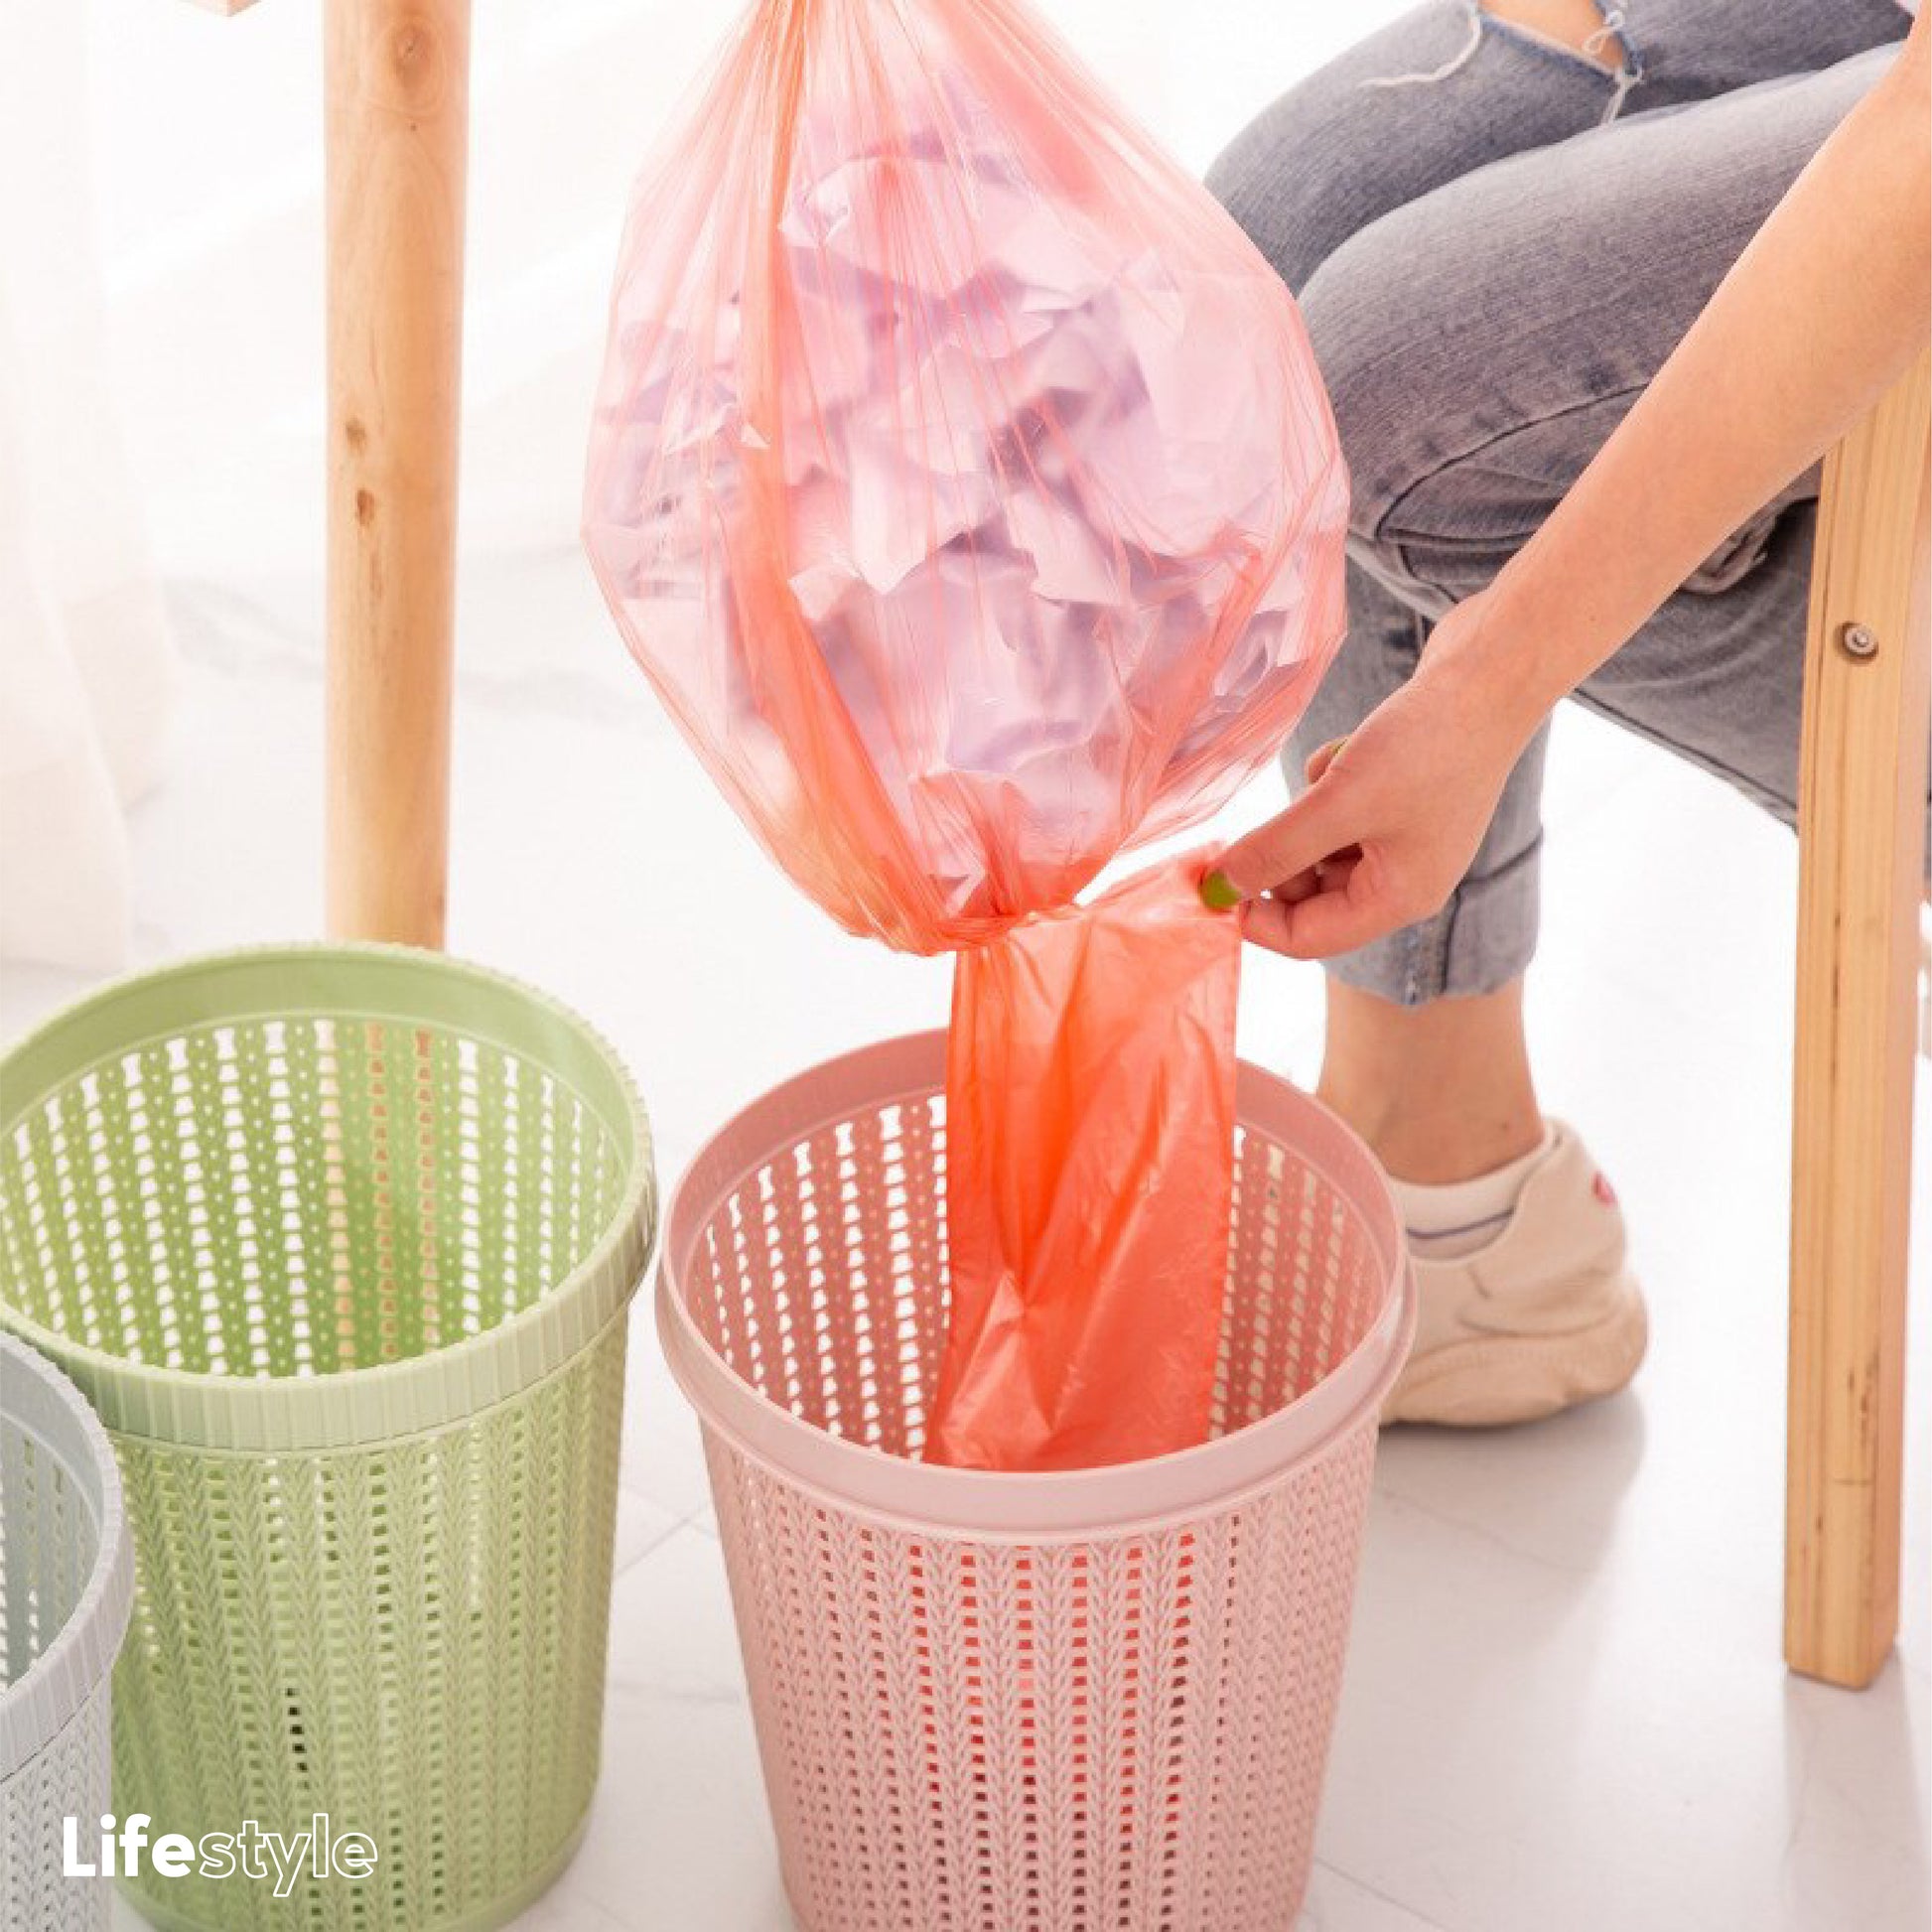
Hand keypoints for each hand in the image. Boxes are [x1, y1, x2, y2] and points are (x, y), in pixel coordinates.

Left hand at [1204, 592, 1544, 959]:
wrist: (1497, 670)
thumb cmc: (1430, 743)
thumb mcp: (1340, 801)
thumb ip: (1277, 848)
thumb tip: (1220, 887)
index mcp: (1400, 899)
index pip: (1307, 939)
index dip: (1252, 917)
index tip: (1208, 879)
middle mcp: (1405, 878)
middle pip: (1310, 896)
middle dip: (1282, 856)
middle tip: (1266, 815)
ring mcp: (1405, 838)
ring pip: (1319, 847)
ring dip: (1306, 812)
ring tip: (1332, 771)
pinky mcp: (1400, 797)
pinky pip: (1337, 809)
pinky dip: (1328, 784)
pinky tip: (1350, 750)